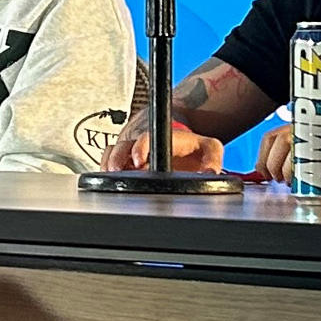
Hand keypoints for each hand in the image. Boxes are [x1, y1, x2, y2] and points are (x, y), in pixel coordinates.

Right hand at [102, 112, 226, 172]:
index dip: (139, 148)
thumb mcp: (210, 147)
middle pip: (122, 146)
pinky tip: (110, 182)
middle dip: (116, 160)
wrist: (181, 143)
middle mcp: (143, 143)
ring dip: (109, 165)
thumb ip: (214, 157)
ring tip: (111, 178)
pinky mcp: (125, 160)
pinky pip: (108, 161)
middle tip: (116, 173)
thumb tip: (210, 172)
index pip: (146, 138)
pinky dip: (106, 170)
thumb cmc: (193, 147)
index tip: (138, 161)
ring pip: (111, 153)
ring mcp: (132, 151)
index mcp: (162, 138)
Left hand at [258, 128, 320, 189]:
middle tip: (282, 180)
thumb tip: (270, 173)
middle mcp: (312, 126)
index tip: (265, 173)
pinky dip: (311, 175)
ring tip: (297, 182)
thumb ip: (295, 156)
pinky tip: (314, 181)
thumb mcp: (317, 151)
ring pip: (295, 150)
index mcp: (301, 126)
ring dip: (290, 171)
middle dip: (275, 166)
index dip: (263, 158)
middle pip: (280, 142)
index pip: (270, 138)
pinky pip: (320, 161)